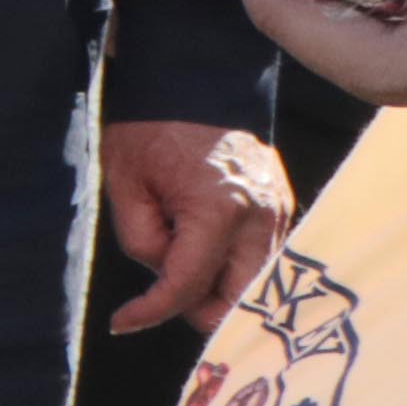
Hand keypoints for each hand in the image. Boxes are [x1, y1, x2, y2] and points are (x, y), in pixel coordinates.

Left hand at [98, 120, 297, 332]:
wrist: (193, 83)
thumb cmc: (151, 130)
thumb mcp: (126, 187)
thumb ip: (143, 242)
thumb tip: (165, 278)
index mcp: (218, 210)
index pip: (187, 286)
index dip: (151, 311)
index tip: (123, 322)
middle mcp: (260, 217)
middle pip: (238, 298)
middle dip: (197, 310)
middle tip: (159, 300)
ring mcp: (279, 212)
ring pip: (256, 283)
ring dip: (217, 289)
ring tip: (178, 262)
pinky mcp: (283, 208)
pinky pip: (262, 257)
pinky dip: (232, 266)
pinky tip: (201, 250)